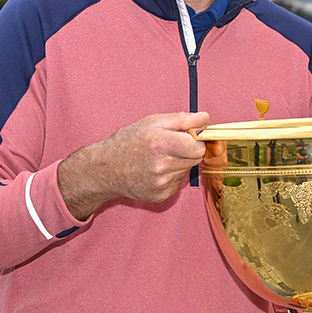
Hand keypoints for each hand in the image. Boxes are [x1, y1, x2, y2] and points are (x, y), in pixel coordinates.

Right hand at [59, 111, 211, 218]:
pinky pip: (179, 182)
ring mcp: (161, 183)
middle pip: (195, 159)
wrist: (106, 168)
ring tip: (161, 157)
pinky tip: (157, 170)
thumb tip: (205, 118)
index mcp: (160, 144)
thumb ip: (183, 119)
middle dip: (189, 150)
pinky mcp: (161, 195)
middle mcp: (161, 166)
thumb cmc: (128, 141)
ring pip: (187, 170)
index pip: (198, 147)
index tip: (191, 137)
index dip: (197, 140)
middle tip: (173, 146)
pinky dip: (172, 175)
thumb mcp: (153, 121)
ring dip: (180, 162)